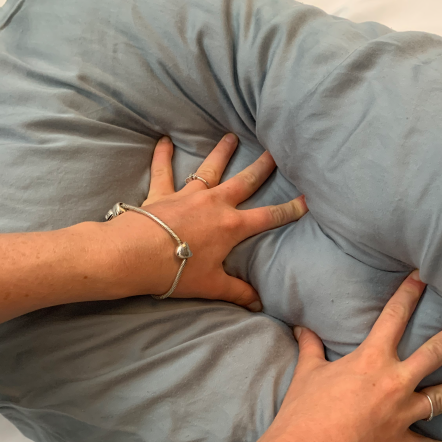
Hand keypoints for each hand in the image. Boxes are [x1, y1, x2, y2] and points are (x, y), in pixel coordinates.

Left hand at [105, 135, 306, 308]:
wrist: (135, 256)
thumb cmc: (176, 271)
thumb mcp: (212, 285)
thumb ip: (238, 292)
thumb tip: (258, 304)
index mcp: (231, 226)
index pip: (268, 217)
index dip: (289, 209)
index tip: (306, 199)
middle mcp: (214, 204)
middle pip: (244, 182)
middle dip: (262, 167)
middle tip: (275, 151)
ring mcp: (188, 195)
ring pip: (209, 169)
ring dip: (222, 152)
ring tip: (231, 137)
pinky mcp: (162, 194)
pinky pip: (163, 170)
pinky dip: (163, 155)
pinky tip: (163, 140)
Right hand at [258, 271, 441, 441]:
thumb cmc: (302, 414)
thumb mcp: (306, 374)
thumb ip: (310, 348)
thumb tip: (302, 329)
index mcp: (370, 360)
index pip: (394, 317)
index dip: (409, 293)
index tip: (424, 275)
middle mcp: (394, 383)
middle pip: (436, 352)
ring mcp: (400, 414)